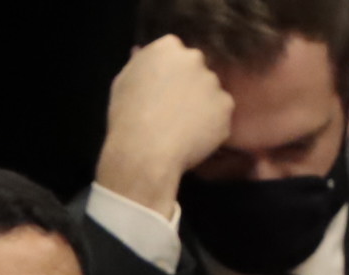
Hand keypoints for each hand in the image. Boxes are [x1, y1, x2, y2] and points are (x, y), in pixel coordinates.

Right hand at [95, 36, 236, 212]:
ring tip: (181, 129)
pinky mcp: (226, 106)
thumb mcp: (122, 84)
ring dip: (201, 106)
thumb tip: (139, 51)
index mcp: (167, 48)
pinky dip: (211, 126)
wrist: (145, 153)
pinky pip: (220, 115)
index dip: (168, 74)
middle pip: (196, 69)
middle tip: (173, 111)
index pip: (174, 52)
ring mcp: (213, 82)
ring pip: (210, 92)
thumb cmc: (127, 119)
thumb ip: (137, 64)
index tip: (162, 90)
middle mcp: (194, 58)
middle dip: (188, 85)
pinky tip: (192, 139)